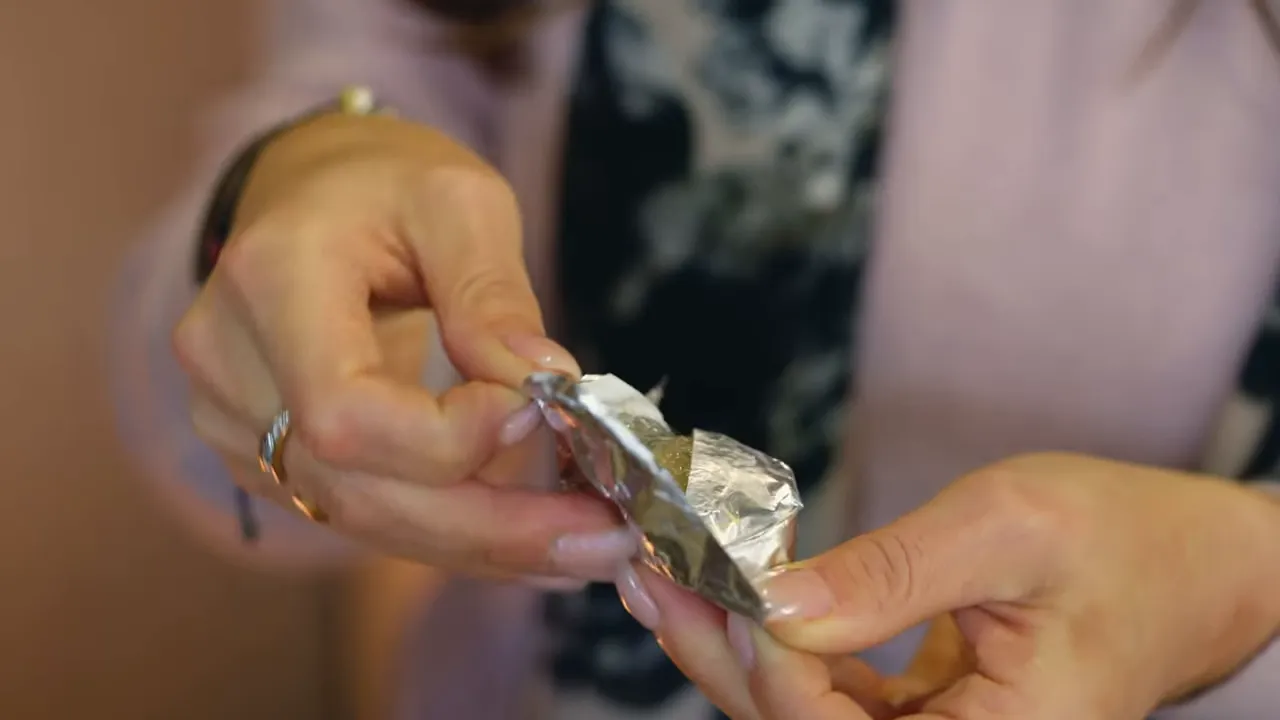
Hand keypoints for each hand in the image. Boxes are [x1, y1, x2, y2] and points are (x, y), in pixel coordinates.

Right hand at [174, 112, 633, 583]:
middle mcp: (230, 364)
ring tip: (583, 540)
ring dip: (482, 540)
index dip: (447, 438)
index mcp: (270, 279)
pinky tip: (526, 531)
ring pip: (364, 517)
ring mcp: (234, 419)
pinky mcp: (265, 454)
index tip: (537, 411)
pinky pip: (362, 511)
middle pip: (357, 488)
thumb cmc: (385, 183)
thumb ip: (494, 294)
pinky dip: (450, 529)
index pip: (344, 410)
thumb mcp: (460, 201)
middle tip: (600, 535)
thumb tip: (544, 384)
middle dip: (490, 524)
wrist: (311, 193)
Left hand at [621, 453, 1279, 717]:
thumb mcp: (1011, 534)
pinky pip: (831, 690)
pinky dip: (777, 638)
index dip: (767, 660)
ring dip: (731, 643)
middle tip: (650, 573)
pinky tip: (726, 587)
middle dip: (718, 652)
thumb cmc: (1129, 542)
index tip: (715, 574)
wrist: (1193, 563)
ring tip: (664, 572)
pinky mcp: (921, 712)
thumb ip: (891, 575)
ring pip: (804, 711)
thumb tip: (776, 604)